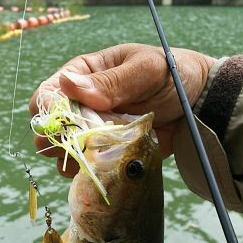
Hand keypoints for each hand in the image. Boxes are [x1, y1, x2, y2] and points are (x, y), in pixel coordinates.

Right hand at [29, 43, 214, 175]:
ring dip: (69, 157)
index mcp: (84, 75)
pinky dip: (84, 171)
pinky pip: (82, 166)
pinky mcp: (103, 151)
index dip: (50, 111)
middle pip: (48, 126)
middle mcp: (81, 104)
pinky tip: (98, 168)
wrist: (193, 105)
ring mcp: (90, 130)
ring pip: (61, 150)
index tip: (65, 123)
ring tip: (90, 157)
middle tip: (77, 145)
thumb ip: (111, 81)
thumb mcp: (145, 71)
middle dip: (55, 138)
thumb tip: (68, 84)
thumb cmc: (170, 76)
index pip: (48, 93)